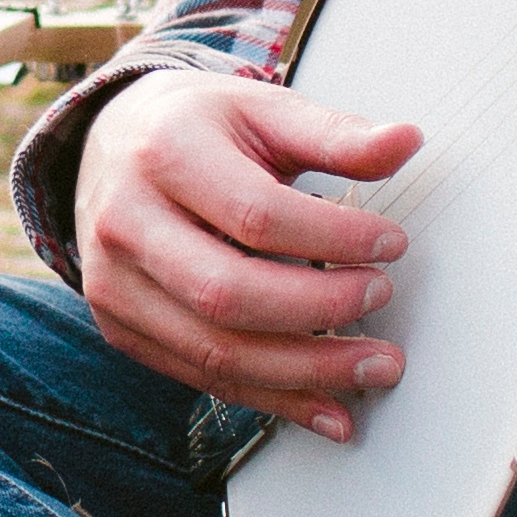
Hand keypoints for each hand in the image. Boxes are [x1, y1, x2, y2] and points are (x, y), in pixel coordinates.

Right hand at [69, 65, 420, 438]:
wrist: (110, 146)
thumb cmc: (195, 128)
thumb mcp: (262, 111)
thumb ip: (334, 135)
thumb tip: (405, 142)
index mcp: (164, 153)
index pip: (257, 215)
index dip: (335, 237)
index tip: (390, 243)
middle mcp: (126, 222)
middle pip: (228, 293)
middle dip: (320, 310)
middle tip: (380, 300)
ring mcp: (115, 283)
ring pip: (215, 351)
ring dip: (307, 372)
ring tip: (373, 367)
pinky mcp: (122, 328)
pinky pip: (202, 377)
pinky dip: (273, 399)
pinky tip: (326, 406)